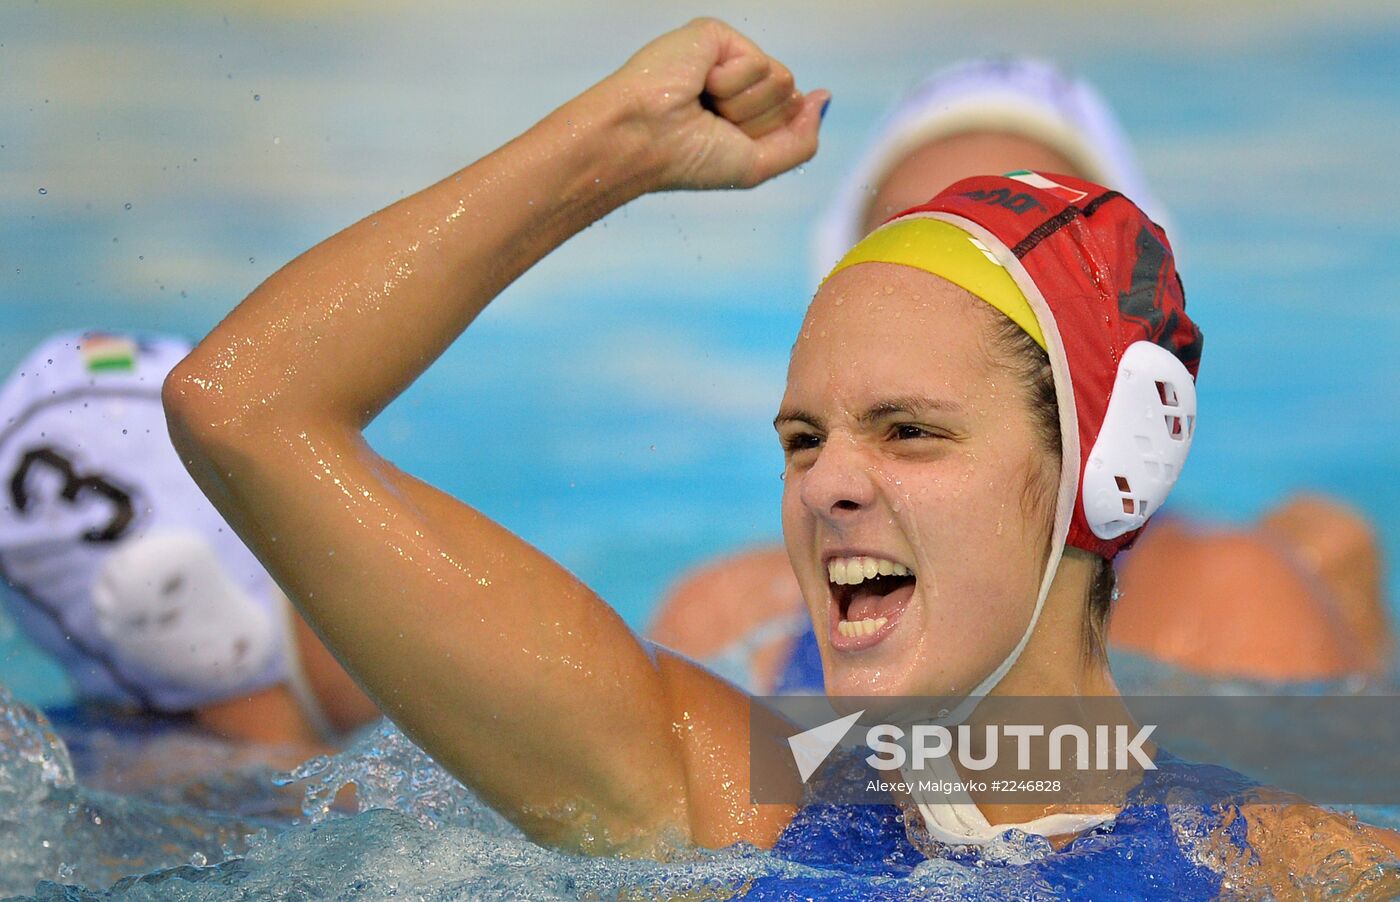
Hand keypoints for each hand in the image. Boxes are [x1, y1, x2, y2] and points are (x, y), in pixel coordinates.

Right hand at [598, 18, 828, 191]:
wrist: (642, 140)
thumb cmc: (687, 159)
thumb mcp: (757, 165)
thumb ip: (801, 139)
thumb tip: (825, 97)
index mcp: (743, 108)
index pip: (791, 114)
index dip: (763, 136)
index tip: (720, 141)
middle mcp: (737, 79)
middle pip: (790, 98)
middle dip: (756, 121)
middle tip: (710, 122)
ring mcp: (727, 55)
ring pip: (782, 81)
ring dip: (742, 105)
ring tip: (702, 103)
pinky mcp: (716, 35)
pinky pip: (760, 64)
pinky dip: (729, 84)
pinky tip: (697, 83)